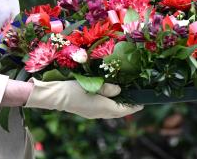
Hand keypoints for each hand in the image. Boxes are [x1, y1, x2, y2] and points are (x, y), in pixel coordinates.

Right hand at [24, 79, 142, 118]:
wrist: (54, 96)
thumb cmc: (72, 88)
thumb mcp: (91, 84)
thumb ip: (107, 88)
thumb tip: (119, 90)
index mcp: (102, 107)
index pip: (122, 109)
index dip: (133, 106)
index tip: (142, 103)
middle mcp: (99, 113)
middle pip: (117, 112)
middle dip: (127, 108)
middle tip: (135, 101)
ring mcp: (92, 113)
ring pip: (110, 112)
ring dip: (118, 107)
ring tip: (124, 100)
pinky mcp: (86, 111)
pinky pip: (103, 111)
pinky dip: (110, 106)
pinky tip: (109, 100)